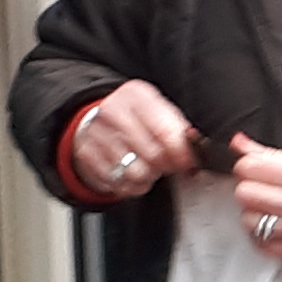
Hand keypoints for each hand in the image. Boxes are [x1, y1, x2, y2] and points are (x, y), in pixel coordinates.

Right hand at [69, 81, 198, 203]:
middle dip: (166, 166)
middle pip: (152, 154)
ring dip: (148, 177)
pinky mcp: (86, 153)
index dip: (181, 153)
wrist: (97, 119)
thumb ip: (178, 129)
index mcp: (136, 96)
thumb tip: (195, 147)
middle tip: (167, 165)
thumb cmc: (136, 119)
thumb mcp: (158, 112)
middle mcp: (112, 111)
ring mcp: (96, 132)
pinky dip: (130, 185)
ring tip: (149, 169)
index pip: (164, 130)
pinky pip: (117, 183)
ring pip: (135, 172)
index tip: (189, 163)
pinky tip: (130, 173)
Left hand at [231, 140, 281, 263]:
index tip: (255, 166)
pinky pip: (263, 245)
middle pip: (245, 194)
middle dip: (249, 186)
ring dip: (255, 211)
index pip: (251, 168)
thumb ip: (275, 154)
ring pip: (249, 220)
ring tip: (269, 205)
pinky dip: (262, 234)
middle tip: (262, 184)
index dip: (248, 164)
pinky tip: (273, 224)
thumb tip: (241, 144)